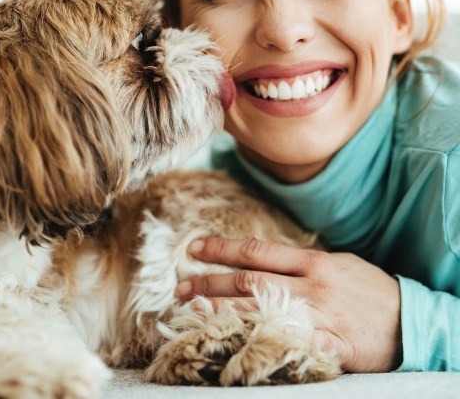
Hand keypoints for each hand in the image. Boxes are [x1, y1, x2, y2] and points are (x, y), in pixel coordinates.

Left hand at [175, 237, 401, 372]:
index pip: (256, 251)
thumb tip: (260, 260)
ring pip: (259, 309)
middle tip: (179, 287)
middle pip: (249, 280)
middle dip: (209, 282)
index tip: (193, 248)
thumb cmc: (371, 291)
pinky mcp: (329, 344)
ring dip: (220, 309)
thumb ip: (300, 263)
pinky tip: (231, 339)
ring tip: (190, 309)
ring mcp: (319, 315)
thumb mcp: (338, 264)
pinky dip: (257, 339)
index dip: (222, 249)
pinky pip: (287, 341)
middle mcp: (311, 285)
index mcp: (313, 262)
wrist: (413, 321)